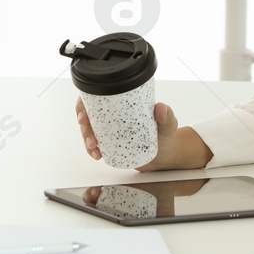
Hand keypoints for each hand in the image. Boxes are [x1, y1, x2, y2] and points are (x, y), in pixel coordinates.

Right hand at [76, 96, 210, 170]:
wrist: (166, 158)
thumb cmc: (167, 137)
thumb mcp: (169, 126)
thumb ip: (167, 117)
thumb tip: (161, 107)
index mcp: (123, 103)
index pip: (98, 96)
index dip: (84, 103)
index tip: (84, 115)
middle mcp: (114, 114)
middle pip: (89, 114)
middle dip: (84, 126)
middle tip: (90, 138)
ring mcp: (111, 129)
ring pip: (90, 129)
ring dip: (86, 139)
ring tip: (94, 150)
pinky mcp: (111, 142)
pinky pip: (96, 143)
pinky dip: (92, 149)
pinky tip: (96, 154)